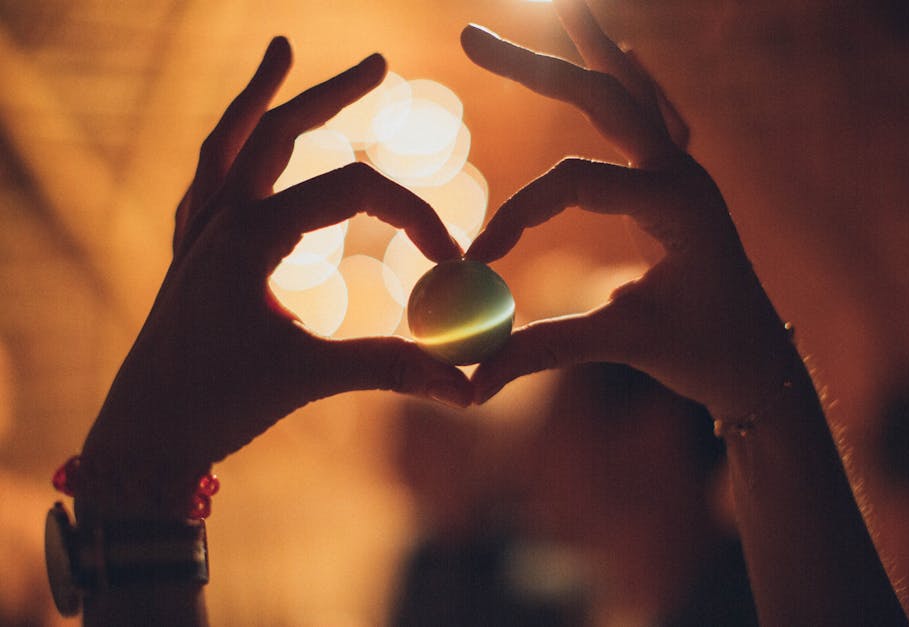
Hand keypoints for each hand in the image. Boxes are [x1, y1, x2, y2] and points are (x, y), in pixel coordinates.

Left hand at [79, 37, 471, 512]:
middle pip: (283, 130)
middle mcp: (221, 217)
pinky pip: (209, 177)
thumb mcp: (309, 379)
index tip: (452, 257)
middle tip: (380, 62)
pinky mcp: (190, 250)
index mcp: (251, 235)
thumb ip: (389, 367)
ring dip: (260, 93)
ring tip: (279, 50)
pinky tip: (242, 137)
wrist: (143, 434)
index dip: (414, 215)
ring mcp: (199, 230)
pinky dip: (230, 143)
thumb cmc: (218, 404)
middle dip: (334, 93)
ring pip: (231, 139)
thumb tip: (466, 383)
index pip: (353, 190)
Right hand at [463, 0, 794, 416]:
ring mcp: (686, 168)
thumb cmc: (706, 356)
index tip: (478, 259)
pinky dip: (623, 78)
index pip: (577, 181)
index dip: (517, 215)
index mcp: (678, 204)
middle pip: (601, 96)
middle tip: (468, 40)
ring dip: (584, 47)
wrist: (764, 362)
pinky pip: (649, 111)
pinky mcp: (680, 179)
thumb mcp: (625, 345)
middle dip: (534, 65)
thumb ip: (546, 350)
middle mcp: (685, 171)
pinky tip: (615, 52)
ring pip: (628, 88)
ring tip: (550, 3)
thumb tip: (472, 380)